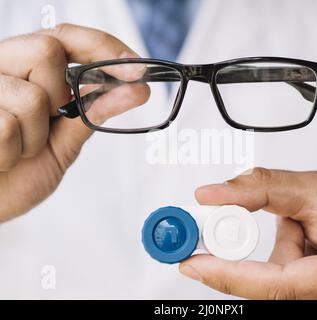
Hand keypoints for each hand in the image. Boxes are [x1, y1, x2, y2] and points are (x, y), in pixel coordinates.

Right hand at [0, 24, 148, 221]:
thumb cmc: (21, 174)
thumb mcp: (63, 143)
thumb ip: (92, 113)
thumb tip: (136, 89)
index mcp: (26, 71)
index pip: (66, 37)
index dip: (103, 47)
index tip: (136, 69)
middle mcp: (2, 69)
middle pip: (47, 50)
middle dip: (61, 95)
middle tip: (47, 123)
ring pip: (33, 96)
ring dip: (36, 137)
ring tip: (18, 151)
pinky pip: (7, 127)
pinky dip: (13, 153)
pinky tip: (1, 158)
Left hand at [180, 168, 316, 298]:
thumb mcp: (314, 187)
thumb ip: (260, 189)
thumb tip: (211, 196)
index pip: (280, 286)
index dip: (230, 275)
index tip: (194, 263)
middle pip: (273, 290)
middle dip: (249, 257)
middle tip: (233, 227)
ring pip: (277, 286)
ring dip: (278, 251)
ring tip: (305, 227)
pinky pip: (286, 285)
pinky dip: (284, 258)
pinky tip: (305, 241)